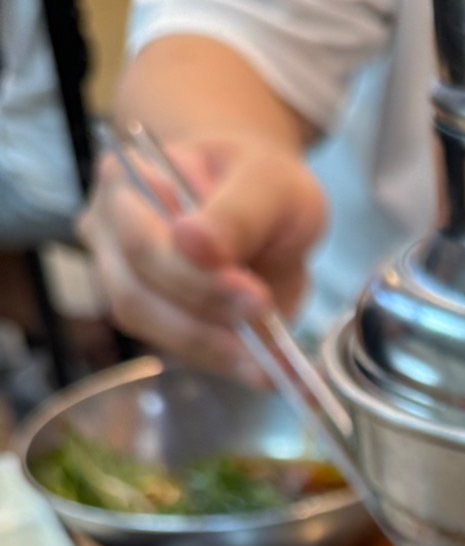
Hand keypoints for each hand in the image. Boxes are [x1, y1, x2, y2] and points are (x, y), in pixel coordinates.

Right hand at [80, 132, 327, 381]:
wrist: (262, 201)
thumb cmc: (258, 181)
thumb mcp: (266, 182)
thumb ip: (235, 211)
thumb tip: (190, 240)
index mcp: (128, 180)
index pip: (143, 242)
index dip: (195, 280)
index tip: (258, 300)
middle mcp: (109, 231)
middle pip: (135, 294)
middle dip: (207, 323)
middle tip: (272, 340)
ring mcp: (121, 278)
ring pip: (152, 329)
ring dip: (216, 351)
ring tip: (274, 361)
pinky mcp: (152, 318)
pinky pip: (179, 348)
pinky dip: (225, 361)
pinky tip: (265, 365)